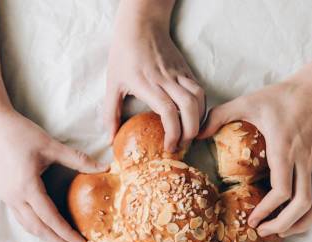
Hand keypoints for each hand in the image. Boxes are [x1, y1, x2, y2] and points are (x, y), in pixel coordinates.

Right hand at [0, 110, 107, 241]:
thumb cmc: (21, 133)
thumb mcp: (52, 146)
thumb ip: (79, 159)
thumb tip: (106, 167)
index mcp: (27, 187)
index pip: (51, 219)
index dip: (68, 234)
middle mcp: (15, 197)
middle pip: (40, 230)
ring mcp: (7, 197)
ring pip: (29, 227)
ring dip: (49, 238)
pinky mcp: (4, 194)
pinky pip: (22, 218)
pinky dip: (38, 227)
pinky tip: (50, 228)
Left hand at [105, 5, 204, 151]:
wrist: (141, 25)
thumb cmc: (124, 54)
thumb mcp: (112, 84)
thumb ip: (110, 113)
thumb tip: (110, 139)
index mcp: (147, 84)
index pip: (168, 111)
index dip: (173, 132)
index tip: (170, 147)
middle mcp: (166, 79)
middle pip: (189, 107)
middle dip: (190, 131)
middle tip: (182, 146)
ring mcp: (178, 73)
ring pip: (198, 98)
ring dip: (198, 120)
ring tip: (190, 134)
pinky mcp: (186, 70)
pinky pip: (199, 90)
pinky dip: (201, 107)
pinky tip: (194, 118)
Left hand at [199, 61, 311, 237]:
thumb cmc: (283, 96)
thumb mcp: (248, 101)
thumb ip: (219, 115)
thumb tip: (197, 133)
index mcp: (284, 148)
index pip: (281, 191)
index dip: (267, 210)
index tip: (252, 220)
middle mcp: (306, 160)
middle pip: (301, 205)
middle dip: (282, 224)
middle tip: (263, 231)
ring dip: (301, 223)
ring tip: (282, 230)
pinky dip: (311, 211)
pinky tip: (296, 215)